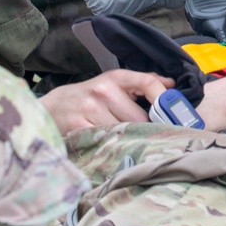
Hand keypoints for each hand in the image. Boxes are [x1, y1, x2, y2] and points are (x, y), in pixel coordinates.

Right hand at [43, 70, 173, 132]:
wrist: (51, 108)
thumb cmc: (86, 98)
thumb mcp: (111, 84)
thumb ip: (141, 83)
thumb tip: (172, 85)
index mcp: (115, 78)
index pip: (148, 82)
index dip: (165, 99)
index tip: (174, 114)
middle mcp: (104, 90)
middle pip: (140, 117)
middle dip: (142, 128)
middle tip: (137, 133)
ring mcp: (91, 109)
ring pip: (125, 132)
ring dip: (126, 139)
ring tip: (118, 138)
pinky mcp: (81, 127)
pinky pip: (108, 142)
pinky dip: (112, 147)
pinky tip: (107, 145)